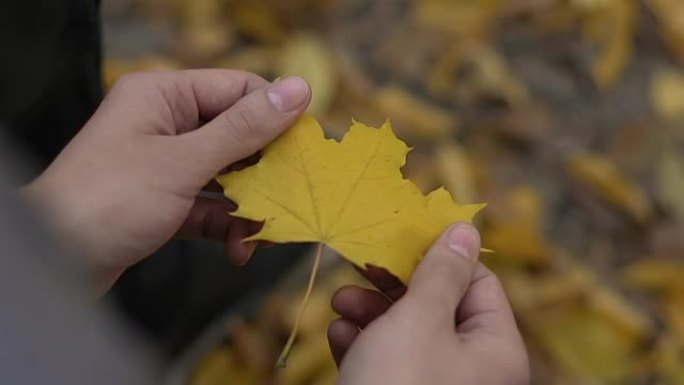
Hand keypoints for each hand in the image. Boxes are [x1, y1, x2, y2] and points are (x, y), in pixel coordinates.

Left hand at [23, 70, 310, 292]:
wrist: (52, 263)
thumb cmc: (110, 200)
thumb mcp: (185, 162)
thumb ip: (245, 128)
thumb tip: (299, 89)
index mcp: (164, 95)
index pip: (239, 90)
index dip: (277, 116)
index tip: (309, 148)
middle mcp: (164, 123)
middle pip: (236, 135)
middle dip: (265, 171)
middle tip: (292, 197)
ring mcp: (164, 164)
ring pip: (226, 175)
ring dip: (248, 205)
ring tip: (263, 234)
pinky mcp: (163, 201)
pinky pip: (209, 205)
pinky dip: (227, 226)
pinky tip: (239, 250)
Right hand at [328, 223, 528, 384]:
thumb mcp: (420, 319)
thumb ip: (442, 272)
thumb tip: (465, 229)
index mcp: (494, 348)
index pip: (478, 282)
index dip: (440, 256)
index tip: (401, 239)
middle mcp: (472, 368)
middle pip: (437, 306)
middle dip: (393, 286)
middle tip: (361, 267)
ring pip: (406, 333)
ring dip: (370, 313)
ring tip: (339, 303)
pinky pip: (387, 363)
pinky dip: (363, 345)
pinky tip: (338, 337)